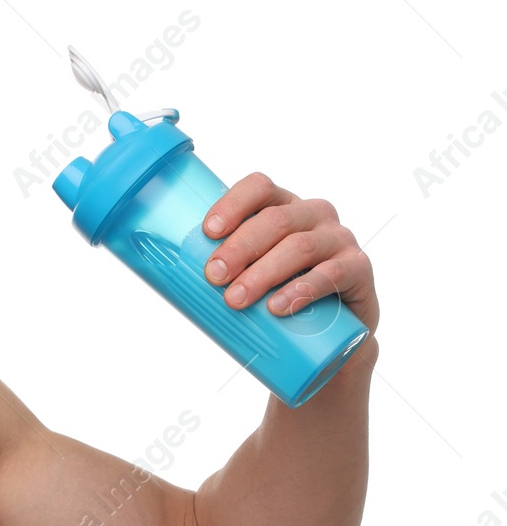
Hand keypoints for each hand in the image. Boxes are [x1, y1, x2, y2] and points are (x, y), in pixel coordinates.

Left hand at [200, 172, 379, 337]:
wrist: (329, 338)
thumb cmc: (276, 299)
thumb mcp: (250, 277)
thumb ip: (223, 269)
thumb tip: (166, 275)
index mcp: (283, 208)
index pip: (259, 188)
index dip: (233, 204)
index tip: (208, 232)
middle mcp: (314, 215)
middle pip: (275, 220)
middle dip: (239, 247)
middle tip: (213, 277)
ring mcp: (339, 239)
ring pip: (300, 246)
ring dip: (263, 273)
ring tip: (235, 300)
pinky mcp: (359, 269)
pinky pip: (332, 273)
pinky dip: (301, 290)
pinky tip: (278, 307)